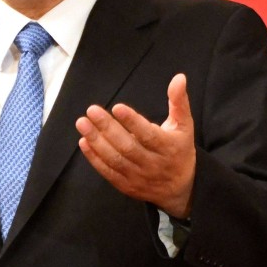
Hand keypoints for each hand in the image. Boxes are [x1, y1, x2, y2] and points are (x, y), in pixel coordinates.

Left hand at [75, 73, 195, 217]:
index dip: (133, 122)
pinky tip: (84, 142)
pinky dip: (94, 158)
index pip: (149, 135)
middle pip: (127, 147)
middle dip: (108, 128)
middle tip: (92, 110)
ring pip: (115, 160)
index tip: (117, 107)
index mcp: (168, 148)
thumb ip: (179, 102)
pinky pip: (108, 172)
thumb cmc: (179, 150)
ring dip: (96, 141)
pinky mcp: (126, 185)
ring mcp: (138, 176)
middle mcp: (153, 164)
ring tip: (82, 123)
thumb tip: (179, 77)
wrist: (180, 189)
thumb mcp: (184, 126)